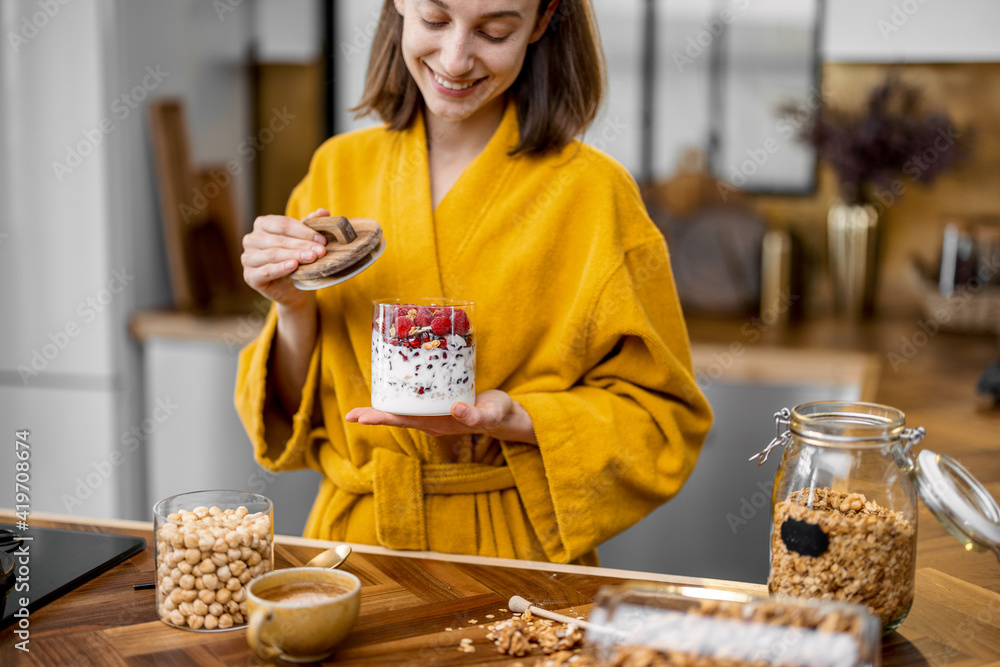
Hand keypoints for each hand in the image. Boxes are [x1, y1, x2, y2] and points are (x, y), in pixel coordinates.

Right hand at [241, 209, 329, 307]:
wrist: (292, 290)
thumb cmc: (296, 259)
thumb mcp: (304, 241)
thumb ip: (311, 225)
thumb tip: (323, 212)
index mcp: (262, 224)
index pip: (283, 224)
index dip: (304, 231)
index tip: (321, 239)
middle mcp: (251, 239)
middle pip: (279, 240)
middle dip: (302, 245)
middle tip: (321, 251)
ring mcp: (248, 258)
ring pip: (273, 254)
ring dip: (295, 255)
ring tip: (312, 257)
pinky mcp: (250, 276)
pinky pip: (266, 271)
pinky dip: (281, 268)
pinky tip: (294, 266)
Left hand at [345, 390, 536, 443]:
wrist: (506, 414)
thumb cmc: (498, 414)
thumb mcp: (490, 414)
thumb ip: (475, 415)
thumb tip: (454, 409)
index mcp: (437, 423)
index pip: (403, 420)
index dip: (380, 418)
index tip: (359, 419)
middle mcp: (430, 420)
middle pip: (397, 416)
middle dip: (374, 414)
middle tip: (350, 414)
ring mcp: (433, 413)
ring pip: (404, 408)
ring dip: (385, 404)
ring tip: (364, 401)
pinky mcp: (439, 403)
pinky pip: (415, 400)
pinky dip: (400, 393)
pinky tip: (393, 385)